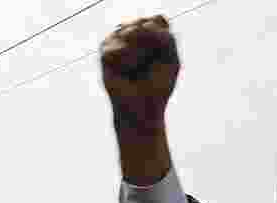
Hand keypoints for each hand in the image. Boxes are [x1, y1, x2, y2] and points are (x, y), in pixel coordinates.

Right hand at [100, 16, 178, 133]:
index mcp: (153, 34)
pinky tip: (125, 72)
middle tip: (150, 64)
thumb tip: (145, 24)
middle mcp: (135, 33)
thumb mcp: (171, 61)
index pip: (158, 20)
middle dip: (150, 47)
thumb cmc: (158, 86)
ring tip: (137, 69)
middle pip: (144, 23)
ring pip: (129, 33)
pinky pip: (116, 49)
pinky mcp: (105, 51)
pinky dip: (125, 63)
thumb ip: (166, 38)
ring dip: (138, 56)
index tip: (163, 52)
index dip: (161, 35)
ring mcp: (119, 40)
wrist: (141, 107)